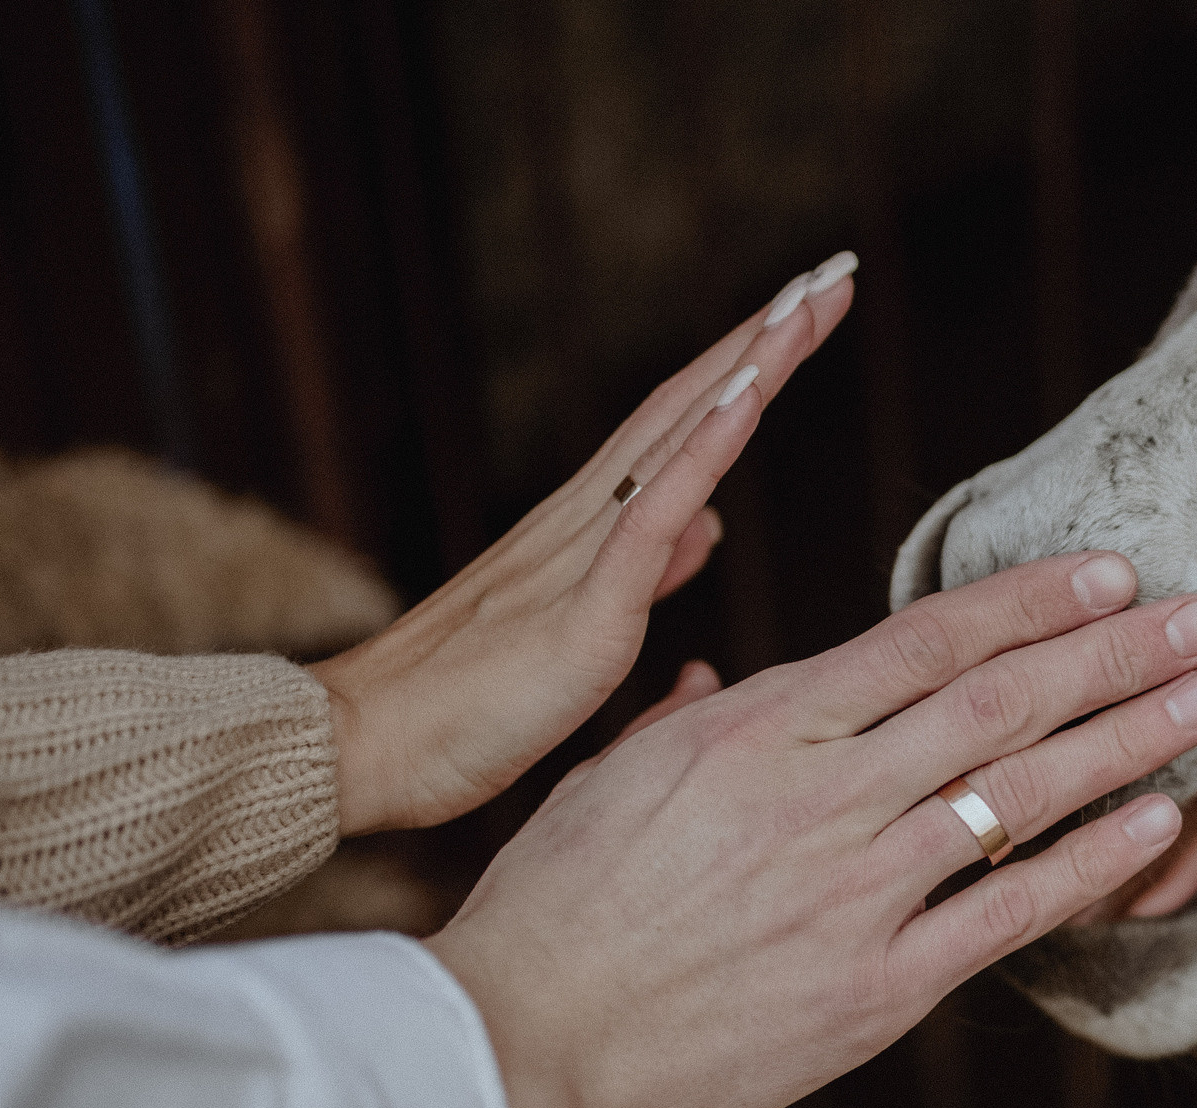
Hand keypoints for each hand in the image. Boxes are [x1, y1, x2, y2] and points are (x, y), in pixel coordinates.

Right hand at [307, 252, 858, 835]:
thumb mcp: (583, 633)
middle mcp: (583, 520)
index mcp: (588, 532)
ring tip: (806, 301)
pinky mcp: (581, 612)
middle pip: (688, 405)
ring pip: (676, 438)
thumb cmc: (462, 709)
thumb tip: (703, 526)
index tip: (809, 313)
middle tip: (832, 270)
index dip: (748, 368)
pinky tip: (747, 399)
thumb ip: (647, 572)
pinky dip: (702, 452)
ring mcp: (579, 556)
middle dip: (764, 337)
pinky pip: (649, 517)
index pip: (683, 428)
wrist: (364, 748)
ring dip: (746, 366)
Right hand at [425, 553, 1196, 1107]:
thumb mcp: (608, 777)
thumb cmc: (552, 909)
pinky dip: (1091, 861)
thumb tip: (716, 679)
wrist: (518, 1047)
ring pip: (1019, 792)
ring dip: (1128, 738)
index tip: (1110, 571)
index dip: (1030, 600)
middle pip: (998, 701)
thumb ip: (686, 721)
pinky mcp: (874, 989)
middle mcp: (820, 794)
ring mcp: (854, 891)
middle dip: (1114, 651)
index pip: (923, 639)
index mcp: (756, 726)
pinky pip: (1007, 911)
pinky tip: (1159, 822)